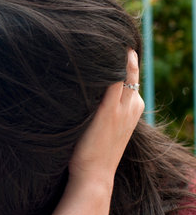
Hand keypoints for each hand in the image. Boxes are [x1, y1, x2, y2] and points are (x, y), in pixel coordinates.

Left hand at [69, 50, 143, 186]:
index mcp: (133, 111)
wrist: (94, 178)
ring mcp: (121, 109)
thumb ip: (101, 115)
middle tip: (108, 37)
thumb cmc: (92, 158)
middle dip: (122, 54)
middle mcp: (131, 107)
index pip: (131, 80)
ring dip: (112, 56)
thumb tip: (82, 103)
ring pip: (123, 72)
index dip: (123, 64)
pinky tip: (91, 54)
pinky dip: (104, 67)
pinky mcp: (107, 112)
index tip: (112, 50)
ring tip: (98, 39)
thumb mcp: (103, 133)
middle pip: (130, 71)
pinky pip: (110, 80)